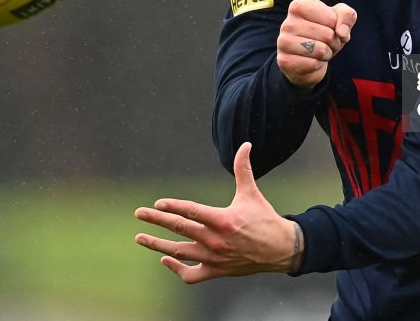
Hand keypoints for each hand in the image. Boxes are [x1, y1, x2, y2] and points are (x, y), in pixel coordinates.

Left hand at [134, 142, 302, 282]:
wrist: (280, 249)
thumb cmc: (264, 219)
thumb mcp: (252, 193)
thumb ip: (243, 169)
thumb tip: (245, 145)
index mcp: (223, 220)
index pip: (191, 212)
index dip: (173, 207)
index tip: (157, 203)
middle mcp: (215, 240)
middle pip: (179, 229)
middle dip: (156, 220)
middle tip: (139, 213)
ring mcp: (214, 258)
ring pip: (179, 253)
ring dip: (157, 245)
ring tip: (140, 238)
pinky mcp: (216, 271)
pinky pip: (191, 275)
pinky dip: (176, 269)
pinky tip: (165, 259)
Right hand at [276, 0, 356, 87]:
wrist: (307, 58)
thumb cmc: (323, 33)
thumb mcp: (339, 18)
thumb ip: (347, 16)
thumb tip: (342, 33)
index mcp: (299, 6)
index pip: (332, 18)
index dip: (337, 26)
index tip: (329, 27)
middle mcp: (288, 23)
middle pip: (328, 35)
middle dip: (334, 42)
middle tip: (325, 42)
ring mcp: (283, 42)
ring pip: (321, 50)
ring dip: (326, 54)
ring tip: (318, 51)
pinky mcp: (285, 61)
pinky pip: (313, 64)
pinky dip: (318, 65)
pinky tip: (310, 60)